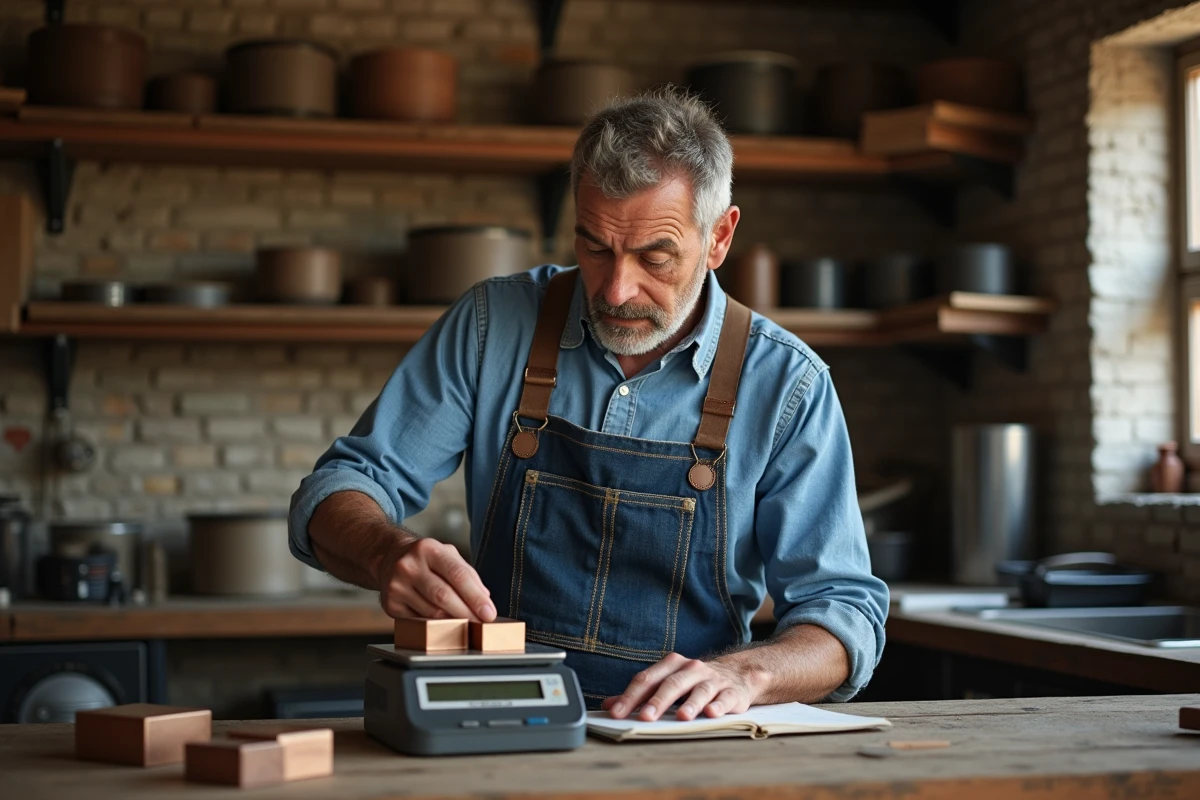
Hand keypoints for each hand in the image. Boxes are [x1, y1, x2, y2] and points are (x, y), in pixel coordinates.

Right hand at [376, 537, 496, 621]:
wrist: (388, 558)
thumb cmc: (425, 559)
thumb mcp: (447, 555)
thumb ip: (468, 574)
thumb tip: (485, 599)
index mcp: (428, 549)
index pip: (457, 574)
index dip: (476, 597)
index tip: (489, 613)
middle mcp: (409, 565)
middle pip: (443, 596)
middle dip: (467, 613)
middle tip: (481, 625)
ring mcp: (396, 585)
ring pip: (431, 612)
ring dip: (453, 622)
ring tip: (467, 626)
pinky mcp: (390, 604)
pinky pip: (419, 621)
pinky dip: (435, 626)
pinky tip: (444, 625)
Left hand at [601, 653, 755, 721]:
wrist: (736, 674)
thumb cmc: (693, 682)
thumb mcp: (667, 682)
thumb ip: (639, 694)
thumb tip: (608, 705)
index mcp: (671, 665)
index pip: (647, 679)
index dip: (630, 696)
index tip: (616, 713)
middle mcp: (691, 669)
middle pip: (671, 684)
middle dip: (658, 701)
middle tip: (645, 718)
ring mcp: (712, 680)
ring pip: (700, 690)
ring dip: (691, 704)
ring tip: (682, 716)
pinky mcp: (732, 692)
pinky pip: (725, 698)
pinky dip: (719, 706)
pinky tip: (712, 713)